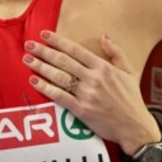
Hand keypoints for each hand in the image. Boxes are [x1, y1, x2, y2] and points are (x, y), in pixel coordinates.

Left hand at [23, 31, 159, 154]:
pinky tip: (35, 81)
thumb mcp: (129, 72)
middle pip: (63, 61)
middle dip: (44, 51)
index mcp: (104, 67)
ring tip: (28, 60)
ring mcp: (87, 95)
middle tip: (29, 45)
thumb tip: (104, 36)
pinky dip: (46, 88)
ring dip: (41, 67)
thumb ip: (116, 52)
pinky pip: (60, 97)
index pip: (76, 50)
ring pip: (59, 77)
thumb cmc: (132, 99)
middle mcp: (94, 79)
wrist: (134, 127)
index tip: (44, 35)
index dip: (58, 41)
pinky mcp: (81, 110)